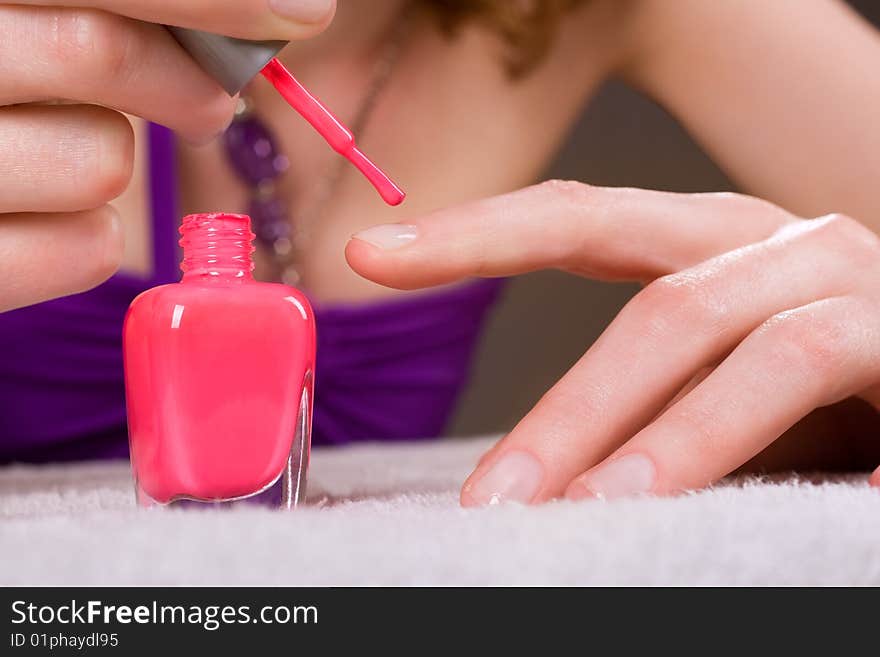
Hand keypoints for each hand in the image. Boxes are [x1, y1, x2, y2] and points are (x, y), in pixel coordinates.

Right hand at [0, 0, 334, 311]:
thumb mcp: (31, 20)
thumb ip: (120, 6)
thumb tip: (287, 8)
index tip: (306, 12)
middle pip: (101, 52)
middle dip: (187, 80)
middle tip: (213, 101)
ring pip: (102, 160)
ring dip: (115, 157)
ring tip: (77, 147)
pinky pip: (87, 249)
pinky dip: (89, 234)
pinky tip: (44, 213)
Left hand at [346, 181, 879, 502]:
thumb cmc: (835, 390)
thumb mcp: (722, 392)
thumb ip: (642, 411)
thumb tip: (539, 477)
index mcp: (711, 245)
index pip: (579, 222)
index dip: (476, 233)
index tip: (374, 255)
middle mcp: (771, 244)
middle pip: (646, 293)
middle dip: (563, 406)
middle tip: (491, 501)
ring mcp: (840, 274)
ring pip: (717, 332)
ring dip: (643, 433)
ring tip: (580, 513)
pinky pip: (806, 367)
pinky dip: (740, 437)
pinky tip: (699, 504)